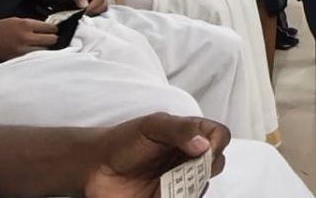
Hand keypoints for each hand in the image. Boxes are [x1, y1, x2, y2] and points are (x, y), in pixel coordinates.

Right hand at [0, 17, 57, 61]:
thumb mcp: (10, 21)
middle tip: (48, 41)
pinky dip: (36, 58)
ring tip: (40, 50)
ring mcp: (21, 50)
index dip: (52, 30)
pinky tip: (34, 58)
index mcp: (24, 24)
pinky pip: (33, 59)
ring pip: (46, 51)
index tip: (52, 32)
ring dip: (45, 50)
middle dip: (52, 39)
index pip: (50, 27)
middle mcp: (25, 36)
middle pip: (52, 39)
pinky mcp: (15, 60)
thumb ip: (26, 25)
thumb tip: (41, 29)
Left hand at [45, 0, 108, 15]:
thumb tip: (85, 5)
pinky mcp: (97, 9)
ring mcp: (100, 2)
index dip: (93, 8)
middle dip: (93, 13)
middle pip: (103, 6)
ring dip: (93, 16)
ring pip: (102, 12)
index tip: (83, 14)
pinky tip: (85, 20)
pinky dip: (92, 18)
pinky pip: (99, 15)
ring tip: (83, 19)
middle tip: (82, 18)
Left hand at [82, 113, 230, 197]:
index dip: (217, 143)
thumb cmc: (123, 141)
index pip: (220, 135)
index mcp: (190, 134)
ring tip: (163, 182)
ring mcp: (181, 180)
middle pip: (217, 164)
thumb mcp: (152, 126)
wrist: (95, 168)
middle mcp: (189, 158)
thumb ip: (180, 130)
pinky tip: (160, 193)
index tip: (203, 150)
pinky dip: (180, 197)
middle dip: (204, 168)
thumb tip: (204, 144)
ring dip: (190, 187)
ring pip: (202, 186)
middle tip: (183, 169)